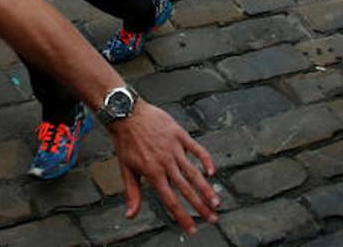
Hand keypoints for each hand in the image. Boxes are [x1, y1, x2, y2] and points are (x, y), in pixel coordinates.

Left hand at [108, 103, 219, 230]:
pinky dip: (205, 160)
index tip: (192, 228)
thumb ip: (133, 193)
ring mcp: (173, 148)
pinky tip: (212, 171)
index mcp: (152, 173)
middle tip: (213, 218)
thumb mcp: (126, 169)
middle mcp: (165, 162)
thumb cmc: (125, 141)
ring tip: (216, 201)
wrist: (125, 113)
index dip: (183, 216)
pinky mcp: (179, 134)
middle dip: (201, 206)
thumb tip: (131, 215)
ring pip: (193, 172)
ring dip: (206, 188)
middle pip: (186, 189)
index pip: (171, 200)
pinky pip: (196, 149)